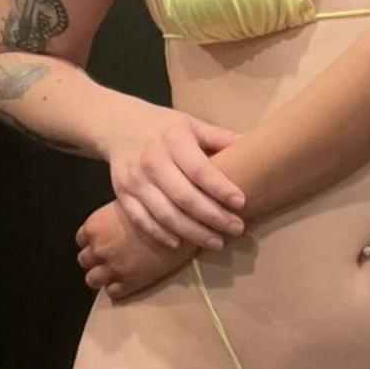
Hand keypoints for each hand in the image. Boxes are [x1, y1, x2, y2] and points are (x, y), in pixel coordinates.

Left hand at [76, 199, 194, 298]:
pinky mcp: (127, 284)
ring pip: (93, 279)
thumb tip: (117, 222)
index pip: (81, 238)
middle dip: (96, 258)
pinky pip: (112, 291)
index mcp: (96, 226)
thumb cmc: (163, 209)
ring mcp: (111, 268)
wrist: (185, 227)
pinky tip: (131, 278)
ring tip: (119, 270)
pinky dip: (118, 287)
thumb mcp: (133, 204)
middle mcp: (99, 248)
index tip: (105, 239)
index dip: (94, 239)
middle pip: (84, 259)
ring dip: (103, 275)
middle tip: (113, 254)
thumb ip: (117, 217)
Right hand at [106, 106, 245, 250]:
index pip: (199, 170)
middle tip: (236, 229)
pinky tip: (180, 244)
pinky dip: (161, 235)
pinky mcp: (123, 195)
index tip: (241, 202)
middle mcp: (153, 162)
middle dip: (213, 217)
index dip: (220, 188)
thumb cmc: (163, 127)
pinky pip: (142, 220)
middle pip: (185, 197)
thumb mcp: (191, 124)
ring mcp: (135, 181)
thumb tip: (252, 144)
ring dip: (192, 232)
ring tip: (216, 242)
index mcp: (173, 141)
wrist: (117, 125)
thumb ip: (219, 137)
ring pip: (165, 214)